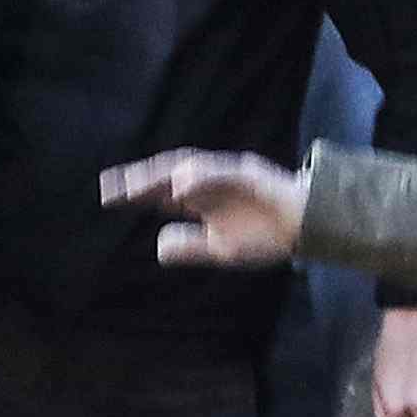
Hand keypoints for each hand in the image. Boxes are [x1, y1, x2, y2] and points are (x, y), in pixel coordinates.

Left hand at [101, 145, 304, 270]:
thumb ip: (191, 246)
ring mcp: (228, 174)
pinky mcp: (250, 172)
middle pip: (167, 174)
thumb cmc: (265, 235)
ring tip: (136, 184)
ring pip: (190, 167)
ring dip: (163, 174)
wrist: (307, 227)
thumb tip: (158, 248)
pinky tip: (179, 184)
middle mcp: (209, 182)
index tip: (109, 197)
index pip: (161, 192)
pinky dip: (199, 176)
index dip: (135, 192)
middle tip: (111, 186)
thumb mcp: (221, 249)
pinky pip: (221, 171)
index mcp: (201, 199)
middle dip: (139, 179)